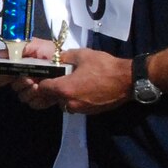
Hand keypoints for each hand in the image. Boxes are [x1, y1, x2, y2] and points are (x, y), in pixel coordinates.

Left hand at [7, 42, 131, 115]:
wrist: (126, 81)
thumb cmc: (104, 66)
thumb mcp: (82, 55)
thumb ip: (65, 57)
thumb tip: (56, 58)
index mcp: (64, 88)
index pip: (42, 89)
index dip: (40, 81)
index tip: (43, 75)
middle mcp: (69, 102)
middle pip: (51, 98)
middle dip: (51, 89)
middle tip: (57, 78)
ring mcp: (79, 109)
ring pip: (63, 103)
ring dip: (63, 95)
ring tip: (72, 82)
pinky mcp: (89, 113)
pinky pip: (75, 106)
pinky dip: (75, 98)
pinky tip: (83, 88)